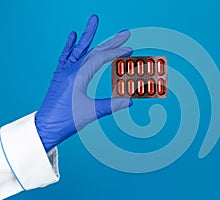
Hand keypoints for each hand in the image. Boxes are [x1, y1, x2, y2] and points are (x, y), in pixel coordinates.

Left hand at [35, 14, 132, 151]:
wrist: (45, 127)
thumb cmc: (65, 120)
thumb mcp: (91, 112)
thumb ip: (111, 105)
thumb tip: (129, 101)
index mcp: (78, 75)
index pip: (101, 58)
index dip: (116, 53)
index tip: (129, 50)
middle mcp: (70, 69)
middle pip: (94, 50)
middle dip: (110, 41)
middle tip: (124, 33)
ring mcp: (64, 71)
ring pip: (80, 49)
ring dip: (88, 35)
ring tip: (93, 21)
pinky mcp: (61, 76)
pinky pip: (66, 55)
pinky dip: (71, 45)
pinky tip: (73, 36)